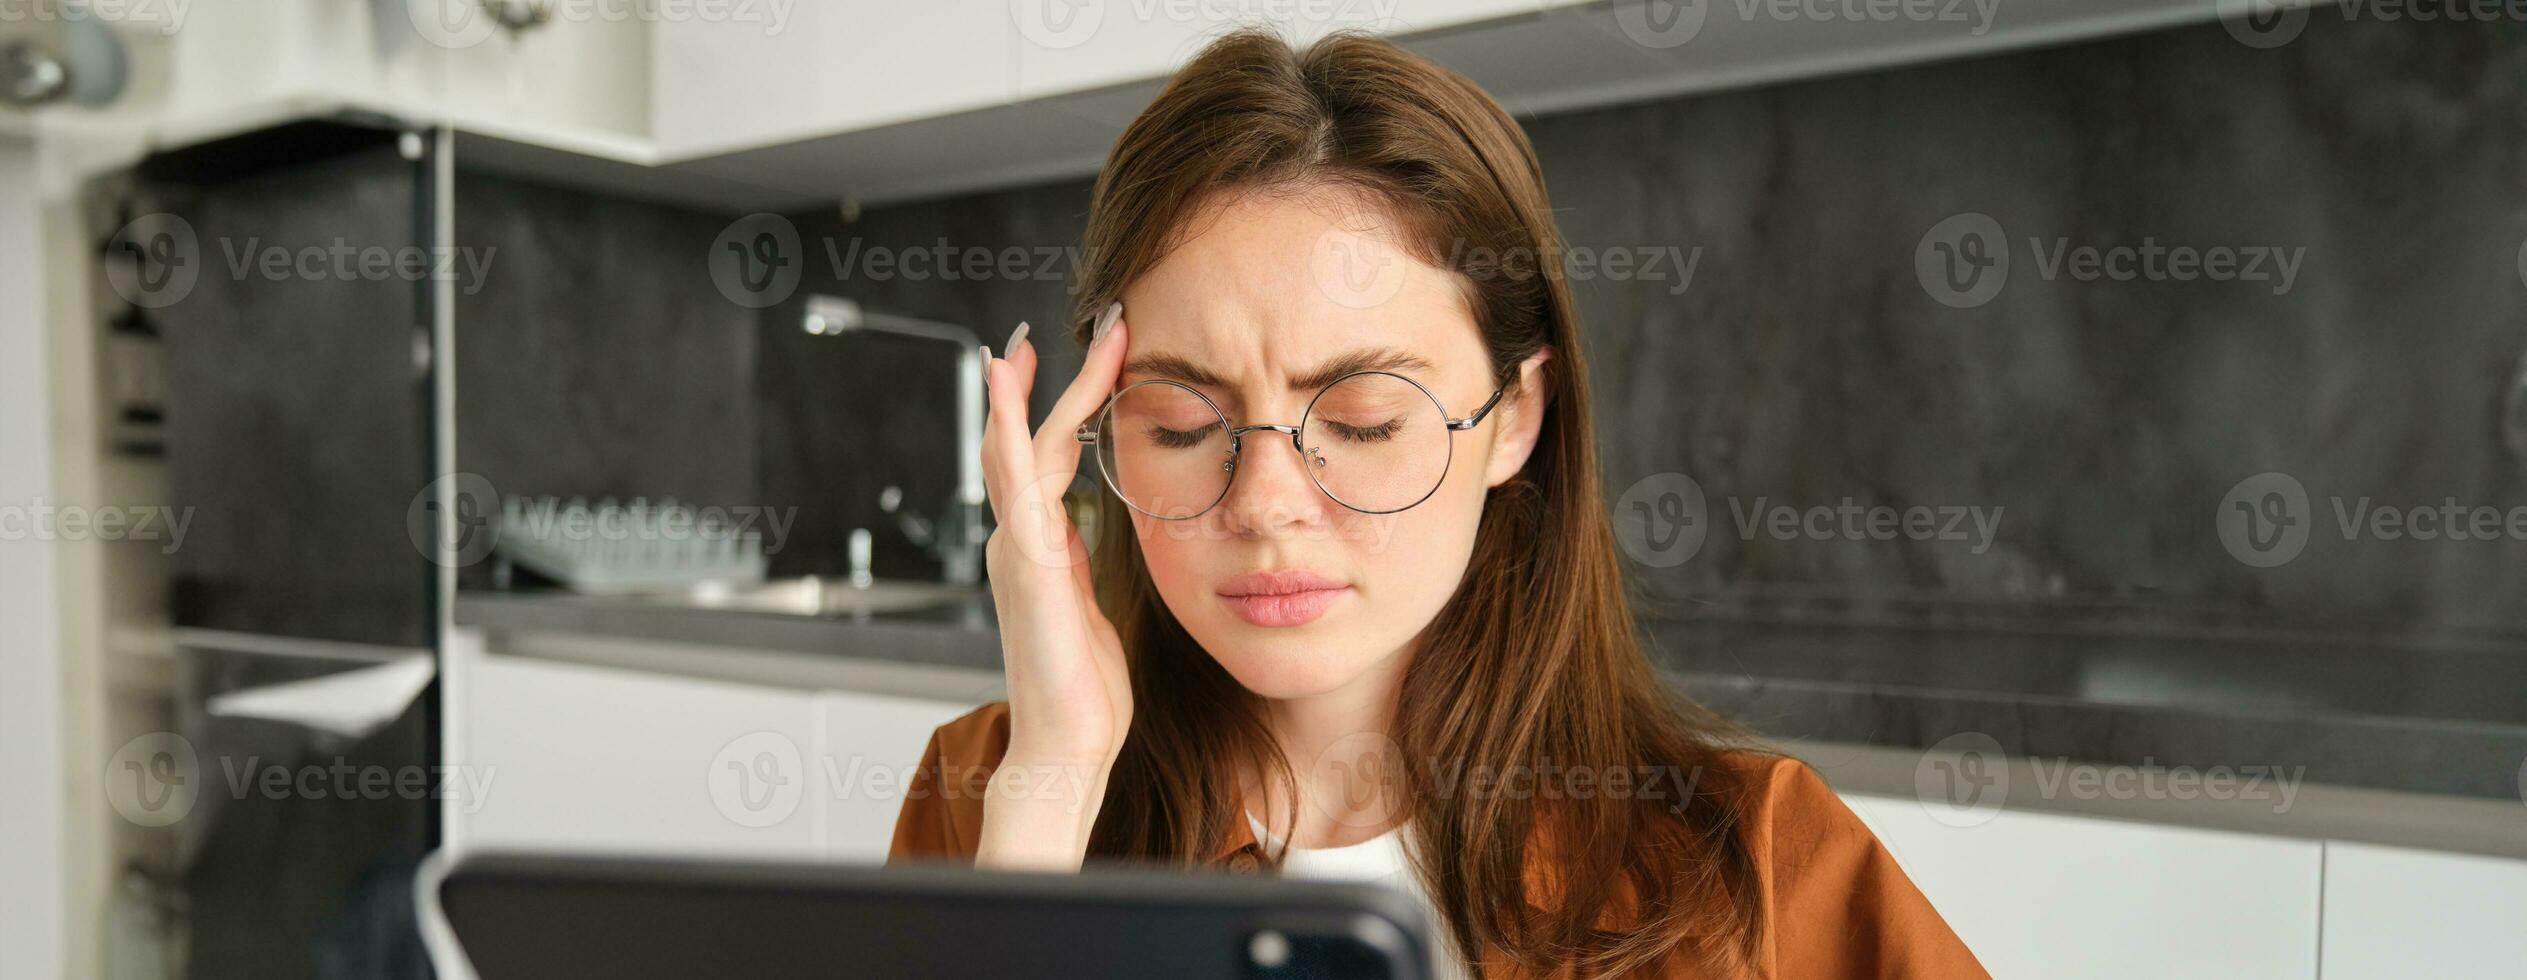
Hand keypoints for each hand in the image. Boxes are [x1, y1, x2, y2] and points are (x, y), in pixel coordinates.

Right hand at [974, 303, 1131, 868]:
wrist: (1068, 744)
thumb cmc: (1084, 691)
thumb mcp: (1090, 607)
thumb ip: (1080, 564)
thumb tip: (1085, 527)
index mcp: (1038, 548)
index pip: (1050, 459)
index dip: (1069, 407)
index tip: (1097, 360)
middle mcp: (1018, 542)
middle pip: (1026, 443)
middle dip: (1048, 382)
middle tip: (1087, 327)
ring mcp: (1016, 551)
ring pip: (1010, 455)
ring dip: (1020, 395)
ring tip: (1022, 343)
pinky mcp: (1025, 565)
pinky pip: (1015, 489)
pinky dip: (1004, 437)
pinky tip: (1004, 397)